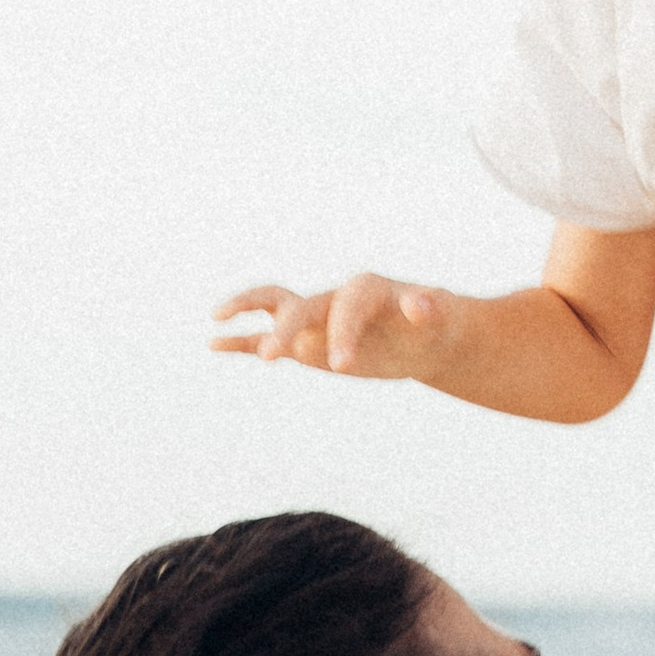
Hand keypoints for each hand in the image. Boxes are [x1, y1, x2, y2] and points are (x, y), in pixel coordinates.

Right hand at [211, 276, 451, 379]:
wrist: (426, 335)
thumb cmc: (434, 323)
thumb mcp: (439, 317)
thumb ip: (428, 307)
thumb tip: (421, 304)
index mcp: (366, 289)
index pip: (346, 304)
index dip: (342, 331)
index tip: (344, 366)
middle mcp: (334, 299)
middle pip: (302, 304)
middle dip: (288, 327)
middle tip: (277, 356)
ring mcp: (316, 319)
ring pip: (274, 305)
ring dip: (248, 309)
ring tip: (219, 318)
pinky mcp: (306, 343)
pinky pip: (267, 338)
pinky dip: (242, 340)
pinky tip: (215, 344)